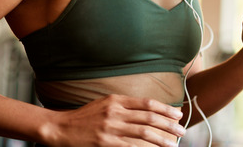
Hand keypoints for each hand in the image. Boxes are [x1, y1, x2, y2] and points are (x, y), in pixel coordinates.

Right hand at [44, 95, 184, 146]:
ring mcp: (111, 128)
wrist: (60, 128)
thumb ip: (124, 105)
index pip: (147, 103)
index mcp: (117, 100)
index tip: (178, 114)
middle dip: (169, 124)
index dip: (165, 109)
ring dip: (162, 139)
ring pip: (144, 133)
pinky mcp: (106, 143)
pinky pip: (131, 146)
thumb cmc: (84, 117)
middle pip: (149, 118)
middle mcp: (116, 112)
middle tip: (182, 130)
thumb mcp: (104, 103)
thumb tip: (147, 110)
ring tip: (174, 143)